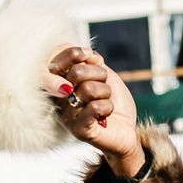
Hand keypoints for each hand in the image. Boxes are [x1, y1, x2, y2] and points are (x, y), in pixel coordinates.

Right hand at [48, 46, 144, 176]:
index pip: (57, 59)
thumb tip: (89, 55)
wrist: (125, 129)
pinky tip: (105, 115)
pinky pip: (95, 107)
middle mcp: (57, 97)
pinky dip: (108, 107)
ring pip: (88, 89)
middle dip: (100, 75)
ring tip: (105, 102)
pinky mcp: (77, 129)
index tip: (91, 56)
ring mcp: (65, 113)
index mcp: (60, 82)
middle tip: (103, 86)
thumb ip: (93, 63)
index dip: (75, 53)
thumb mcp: (105, 76)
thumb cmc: (112, 101)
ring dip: (106, 93)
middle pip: (76, 72)